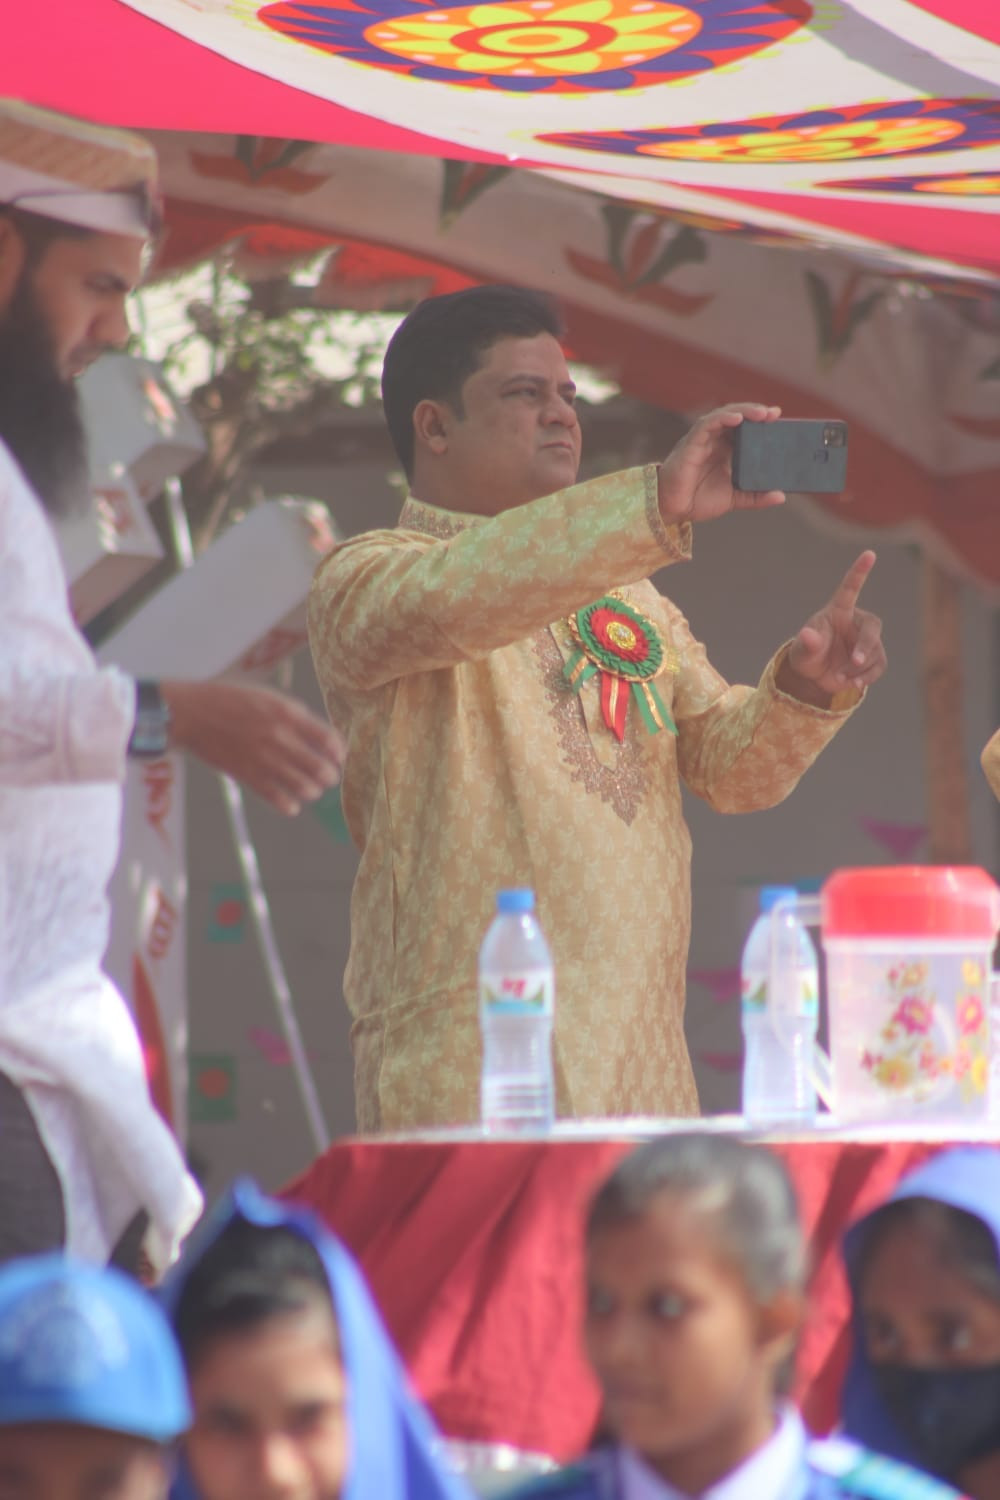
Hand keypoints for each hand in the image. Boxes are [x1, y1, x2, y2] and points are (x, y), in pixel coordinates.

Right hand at [161, 679, 346, 815]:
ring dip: (312, 791)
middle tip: (326, 776)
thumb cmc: (231, 701)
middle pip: (322, 769)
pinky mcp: (248, 776)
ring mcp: (264, 759)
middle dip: (329, 776)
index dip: (339, 752)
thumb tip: (322, 737)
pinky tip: (290, 802)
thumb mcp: (269, 697)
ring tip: (309, 788)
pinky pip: (279, 800)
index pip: (330, 740)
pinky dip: (290, 806)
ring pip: (305, 789)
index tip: (337, 757)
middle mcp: (280, 737)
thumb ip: (296, 716)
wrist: (191, 713)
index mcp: (288, 714)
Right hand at [658, 403, 784, 523]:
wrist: (673, 509)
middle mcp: (716, 441)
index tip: (778, 418)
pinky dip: (723, 418)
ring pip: (724, 416)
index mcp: (726, 450)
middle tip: (774, 414)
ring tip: (761, 413)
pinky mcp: (692, 443)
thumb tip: (781, 496)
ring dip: (743, 411)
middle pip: (737, 417)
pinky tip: (737, 418)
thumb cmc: (698, 500)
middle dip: (756, 412)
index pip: (746, 428)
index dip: (761, 421)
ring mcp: (704, 440)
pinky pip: (707, 425)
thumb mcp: (735, 498)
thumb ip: (756, 497)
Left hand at [776, 551, 886, 706]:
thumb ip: (807, 643)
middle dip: (865, 646)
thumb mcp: (802, 651)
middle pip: (872, 628)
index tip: (869, 554)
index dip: (860, 571)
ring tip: (840, 677)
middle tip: (855, 662)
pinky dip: (866, 678)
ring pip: (875, 652)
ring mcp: (867, 640)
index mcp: (839, 611)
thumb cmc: (807, 654)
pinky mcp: (874, 658)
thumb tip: (809, 635)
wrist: (815, 675)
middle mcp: (856, 622)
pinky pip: (878, 666)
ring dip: (858, 669)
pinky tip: (852, 683)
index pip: (850, 588)